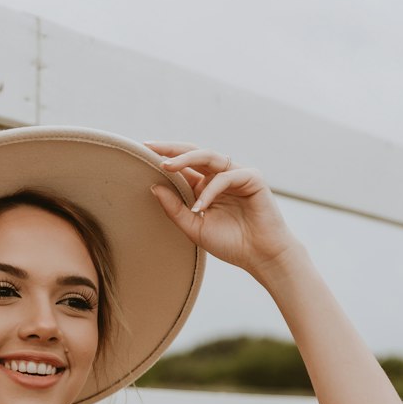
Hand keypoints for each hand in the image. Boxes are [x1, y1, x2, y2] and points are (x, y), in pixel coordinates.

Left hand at [143, 142, 301, 277]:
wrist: (260, 256)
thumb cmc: (230, 243)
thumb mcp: (194, 227)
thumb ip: (174, 209)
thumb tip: (153, 187)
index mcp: (207, 186)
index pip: (184, 166)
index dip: (165, 158)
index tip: (142, 153)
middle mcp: (221, 176)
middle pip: (194, 153)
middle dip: (171, 149)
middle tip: (149, 147)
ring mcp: (237, 174)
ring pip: (209, 157)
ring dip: (186, 159)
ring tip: (166, 166)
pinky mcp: (252, 178)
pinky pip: (226, 177)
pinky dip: (210, 191)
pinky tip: (200, 206)